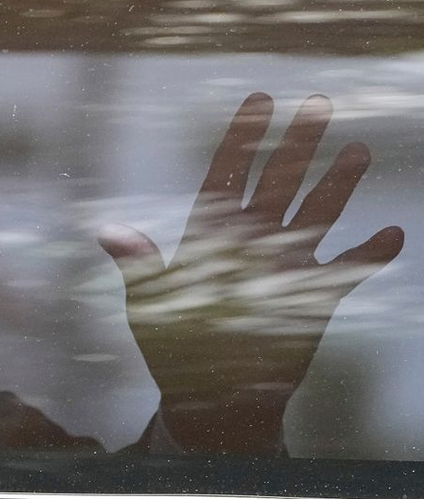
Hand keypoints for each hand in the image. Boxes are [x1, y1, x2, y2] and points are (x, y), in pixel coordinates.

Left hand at [100, 93, 403, 454]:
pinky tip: (390, 236)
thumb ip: (138, 264)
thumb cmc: (172, 347)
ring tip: (358, 152)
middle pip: (277, 182)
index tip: (259, 100)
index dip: (242, 139)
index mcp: (210, 235)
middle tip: (319, 104)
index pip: (227, 176)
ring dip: (337, 186)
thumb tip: (107, 232)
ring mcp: (284, 265)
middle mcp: (251, 241)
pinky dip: (367, 256)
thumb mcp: (149, 303)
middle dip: (296, 145)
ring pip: (316, 214)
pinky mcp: (311, 296)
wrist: (211, 397)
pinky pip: (346, 271)